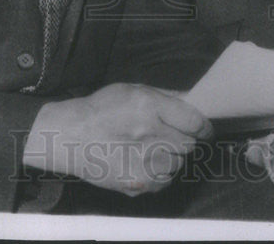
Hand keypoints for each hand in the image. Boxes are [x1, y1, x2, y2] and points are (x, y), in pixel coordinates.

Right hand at [23, 83, 211, 195]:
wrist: (69, 137)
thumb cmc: (102, 109)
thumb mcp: (134, 90)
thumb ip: (168, 96)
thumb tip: (197, 101)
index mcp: (148, 107)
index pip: (194, 121)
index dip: (204, 126)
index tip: (204, 129)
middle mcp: (148, 135)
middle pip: (189, 144)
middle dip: (182, 140)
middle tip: (166, 136)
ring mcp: (143, 163)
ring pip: (178, 164)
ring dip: (171, 157)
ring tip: (149, 149)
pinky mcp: (138, 183)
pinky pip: (165, 180)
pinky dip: (159, 173)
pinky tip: (143, 162)